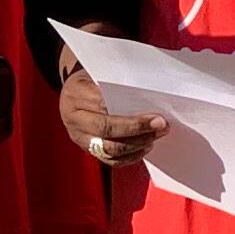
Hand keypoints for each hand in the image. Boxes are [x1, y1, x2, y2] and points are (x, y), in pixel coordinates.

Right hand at [57, 59, 171, 168]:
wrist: (74, 93)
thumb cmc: (91, 81)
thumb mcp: (98, 74)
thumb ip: (116, 85)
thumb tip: (147, 98)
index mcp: (76, 95)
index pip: (104, 106)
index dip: (130, 115)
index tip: (155, 115)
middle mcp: (74, 119)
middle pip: (106, 130)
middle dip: (137, 130)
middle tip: (160, 125)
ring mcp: (80, 137)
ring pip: (110, 149)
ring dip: (137, 144)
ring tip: (155, 135)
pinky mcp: (87, 150)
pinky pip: (110, 160)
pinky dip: (130, 156)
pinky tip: (144, 146)